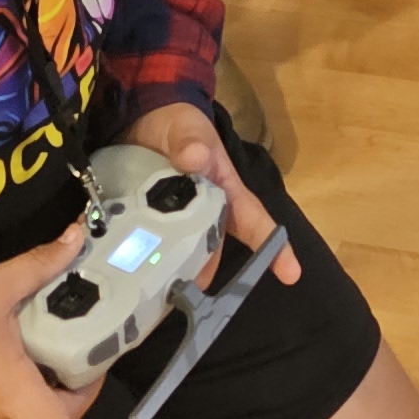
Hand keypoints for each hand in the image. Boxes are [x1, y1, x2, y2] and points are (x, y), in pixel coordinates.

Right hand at [0, 231, 111, 418]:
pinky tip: (10, 351)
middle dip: (77, 392)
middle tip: (88, 355)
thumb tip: (77, 238)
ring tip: (53, 342)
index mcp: (16, 395)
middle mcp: (0, 417)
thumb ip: (38, 265)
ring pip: (26, 410)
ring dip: (44, 386)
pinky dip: (15, 385)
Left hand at [118, 99, 300, 285]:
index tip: (292, 275)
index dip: (274, 248)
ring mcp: (175, 219)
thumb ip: (192, 141)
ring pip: (180, 253)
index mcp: (224, 191)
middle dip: (202, 275)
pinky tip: (126, 274)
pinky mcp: (149, 221)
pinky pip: (150, 245)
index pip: (254, 220)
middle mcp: (204, 211)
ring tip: (152, 295)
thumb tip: (194, 156)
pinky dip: (141, 259)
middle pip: (212, 249)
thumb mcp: (189, 129)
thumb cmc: (180, 124)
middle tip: (187, 302)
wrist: (144, 116)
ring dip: (169, 273)